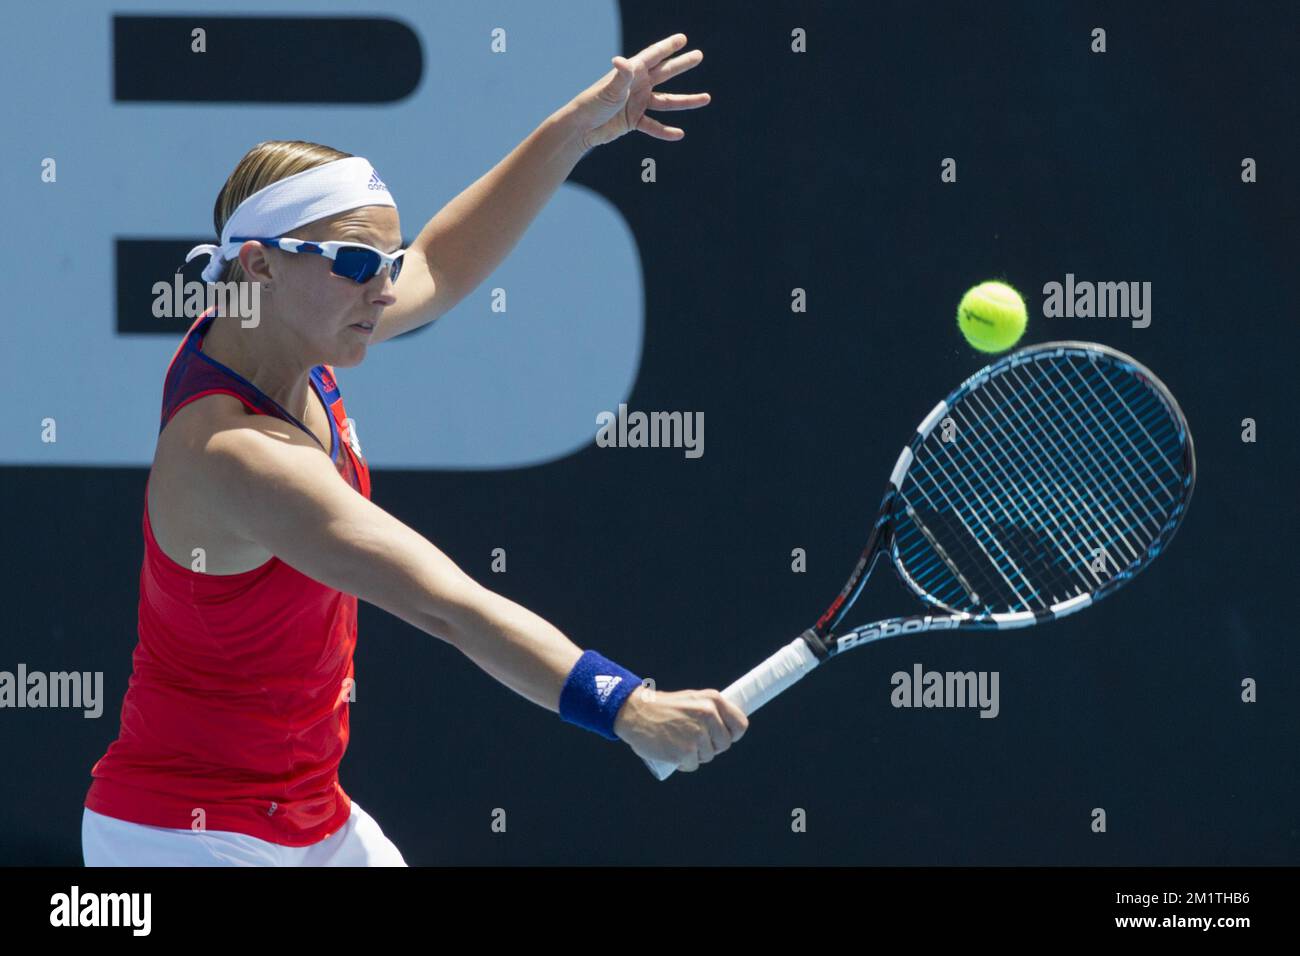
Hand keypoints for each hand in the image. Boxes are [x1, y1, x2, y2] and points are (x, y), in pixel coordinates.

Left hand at [569, 33, 710, 150]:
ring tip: (706, 98)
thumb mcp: (610, 89)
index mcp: (632, 72)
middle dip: (681, 64)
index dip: (668, 46)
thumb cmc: (593, 103)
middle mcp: (637, 85)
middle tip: (699, 56)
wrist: (582, 128)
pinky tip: (679, 134)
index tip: (683, 39)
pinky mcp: (634, 121)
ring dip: (686, 100)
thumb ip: (621, 76)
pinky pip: (654, 126)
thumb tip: (622, 61)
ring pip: (666, 101)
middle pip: (665, 73)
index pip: (654, 56)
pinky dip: (665, 131)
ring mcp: (637, 103)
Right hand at [614, 684, 747, 771]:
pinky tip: (672, 752)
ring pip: (708, 756)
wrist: (635, 712)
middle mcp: (708, 715)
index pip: (740, 725)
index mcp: (713, 700)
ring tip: (679, 742)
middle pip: (724, 744)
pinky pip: (693, 765)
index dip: (733, 734)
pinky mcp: (685, 751)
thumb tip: (729, 728)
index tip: (722, 737)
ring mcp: (697, 734)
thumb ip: (710, 711)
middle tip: (693, 741)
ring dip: (695, 755)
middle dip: (711, 746)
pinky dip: (683, 763)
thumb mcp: (692, 700)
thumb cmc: (663, 707)